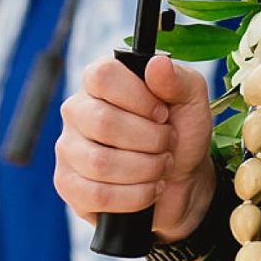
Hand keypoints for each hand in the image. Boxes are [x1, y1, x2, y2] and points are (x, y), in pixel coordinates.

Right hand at [55, 53, 216, 239]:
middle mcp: (77, 111)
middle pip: (102, 122)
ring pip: (99, 163)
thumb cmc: (181, 134)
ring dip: (145, 169)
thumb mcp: (191, 101)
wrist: (182, 182)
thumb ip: (178, 79)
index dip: (139, 98)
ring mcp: (68, 149)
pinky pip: (96, 195)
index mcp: (100, 81)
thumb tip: (157, 64)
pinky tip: (149, 189)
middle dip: (150, 140)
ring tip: (161, 167)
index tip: (163, 113)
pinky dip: (134, 196)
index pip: (102, 76)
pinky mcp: (69, 185)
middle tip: (167, 144)